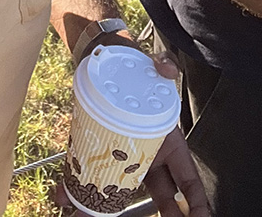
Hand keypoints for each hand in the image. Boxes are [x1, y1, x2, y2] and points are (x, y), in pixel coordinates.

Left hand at [55, 51, 209, 216]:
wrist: (106, 60)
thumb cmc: (136, 68)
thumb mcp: (154, 65)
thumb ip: (164, 64)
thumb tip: (167, 69)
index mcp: (171, 143)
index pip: (188, 180)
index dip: (196, 203)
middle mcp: (150, 154)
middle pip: (157, 195)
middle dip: (158, 216)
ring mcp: (125, 156)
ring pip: (119, 189)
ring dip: (104, 206)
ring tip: (89, 216)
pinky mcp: (101, 151)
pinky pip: (92, 173)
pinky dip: (78, 184)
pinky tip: (65, 194)